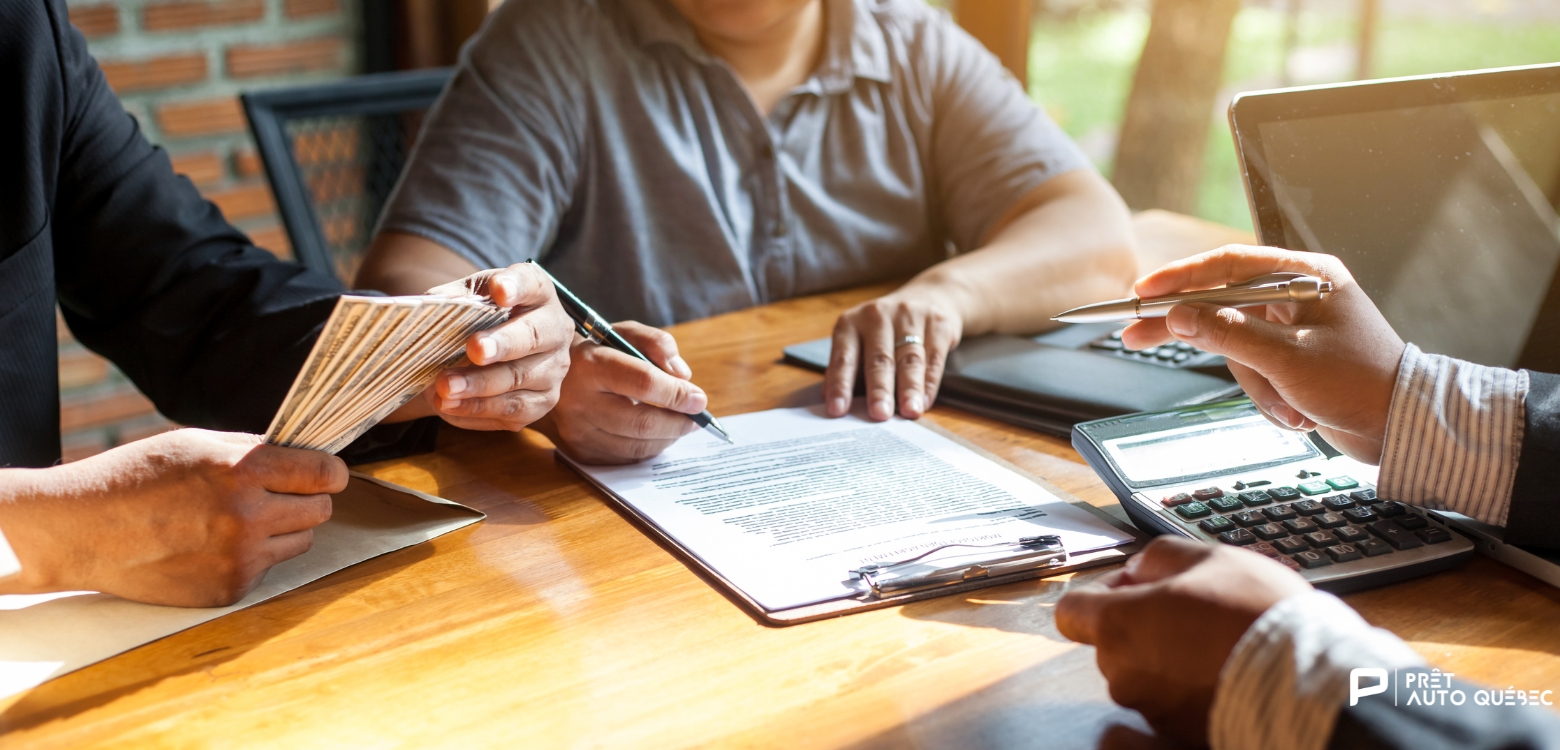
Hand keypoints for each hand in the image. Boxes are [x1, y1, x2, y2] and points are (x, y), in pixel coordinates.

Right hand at [0, 430, 346, 606]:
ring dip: (281, 530)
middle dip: (305, 499)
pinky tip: (211, 546)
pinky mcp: (229, 590)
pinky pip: (267, 568)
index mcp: (242, 470)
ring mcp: (239, 558)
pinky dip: (251, 557)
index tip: (325, 475)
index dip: (329, 472)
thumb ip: (254, 449)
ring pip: (300, 541)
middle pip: (320, 510)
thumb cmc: (135, 478)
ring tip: (235, 520)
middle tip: (277, 494)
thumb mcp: (195, 443)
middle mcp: (247, 515)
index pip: (325, 474)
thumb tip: (306, 456)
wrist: (80, 531)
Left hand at [411, 263, 573, 431]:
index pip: (531, 282)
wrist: (484, 356)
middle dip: (503, 344)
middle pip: (534, 335)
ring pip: (519, 378)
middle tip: (475, 349)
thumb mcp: (464, 300)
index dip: (516, 286)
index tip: (499, 290)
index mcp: (536, 292)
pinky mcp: (543, 401)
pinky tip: (450, 405)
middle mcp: (554, 328)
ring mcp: (553, 368)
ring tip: (445, 387)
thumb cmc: (476, 321)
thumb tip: (428, 311)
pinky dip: (478, 409)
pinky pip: (513, 410)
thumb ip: (451, 302)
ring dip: (480, 384)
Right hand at [535, 322, 706, 463]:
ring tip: (681, 426)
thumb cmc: (594, 352)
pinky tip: (657, 436)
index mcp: (591, 365)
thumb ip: (657, 344)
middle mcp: (579, 401)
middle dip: (679, 423)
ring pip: (636, 446)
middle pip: (642, 422)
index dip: (676, 394)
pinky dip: (649, 449)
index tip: (699, 399)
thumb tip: (683, 376)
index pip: (643, 383)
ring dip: (667, 439)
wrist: (543, 376)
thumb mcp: (621, 333)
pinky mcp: (579, 452)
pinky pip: (624, 458)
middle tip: (697, 419)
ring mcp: (577, 431)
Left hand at [824, 290, 963, 420]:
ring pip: (909, 359)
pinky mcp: (938, 323)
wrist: (928, 298)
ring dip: (910, 388)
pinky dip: (929, 383)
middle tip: (879, 414)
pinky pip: (933, 358)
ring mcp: (910, 316)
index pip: (844, 358)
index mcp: (850, 323)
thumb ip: (849, 371)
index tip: (837, 410)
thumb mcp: (860, 342)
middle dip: (879, 389)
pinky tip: (925, 402)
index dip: (840, 384)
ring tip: (910, 412)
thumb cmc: (884, 333)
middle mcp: (877, 316)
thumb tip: (837, 406)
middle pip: (879, 358)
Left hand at [1054, 537, 1311, 744]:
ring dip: (1167, 657)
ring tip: (1216, 641)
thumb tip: (1138, 569)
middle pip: (1112, 643)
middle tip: (1192, 610)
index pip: (1070, 612)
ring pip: (1143, 674)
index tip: (1131, 589)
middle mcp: (1123, 672)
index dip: (1099, 595)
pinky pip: (1170, 701)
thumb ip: (1159, 557)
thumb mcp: (1210, 557)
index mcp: (1118, 624)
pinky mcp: (1175, 732)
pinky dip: (1188, 686)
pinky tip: (1222, 669)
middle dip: (1142, 624)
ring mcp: (1149, 708)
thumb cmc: (1256, 617)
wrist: (1305, 684)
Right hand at [1122, 246, 1405, 462]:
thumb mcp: (1287, 359)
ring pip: (1236, 349)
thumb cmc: (1362, 385)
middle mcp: (1298, 296)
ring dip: (1257, 387)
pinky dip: (1269, 397)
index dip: (1181, 277)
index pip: (1229, 264)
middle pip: (1222, 304)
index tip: (1143, 292)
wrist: (1403, 429)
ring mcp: (1294, 329)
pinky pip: (1254, 372)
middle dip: (1193, 331)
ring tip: (1289, 406)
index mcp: (1306, 276)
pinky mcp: (1292, 360)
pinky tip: (1298, 413)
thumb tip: (1180, 315)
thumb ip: (1228, 333)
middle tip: (1136, 335)